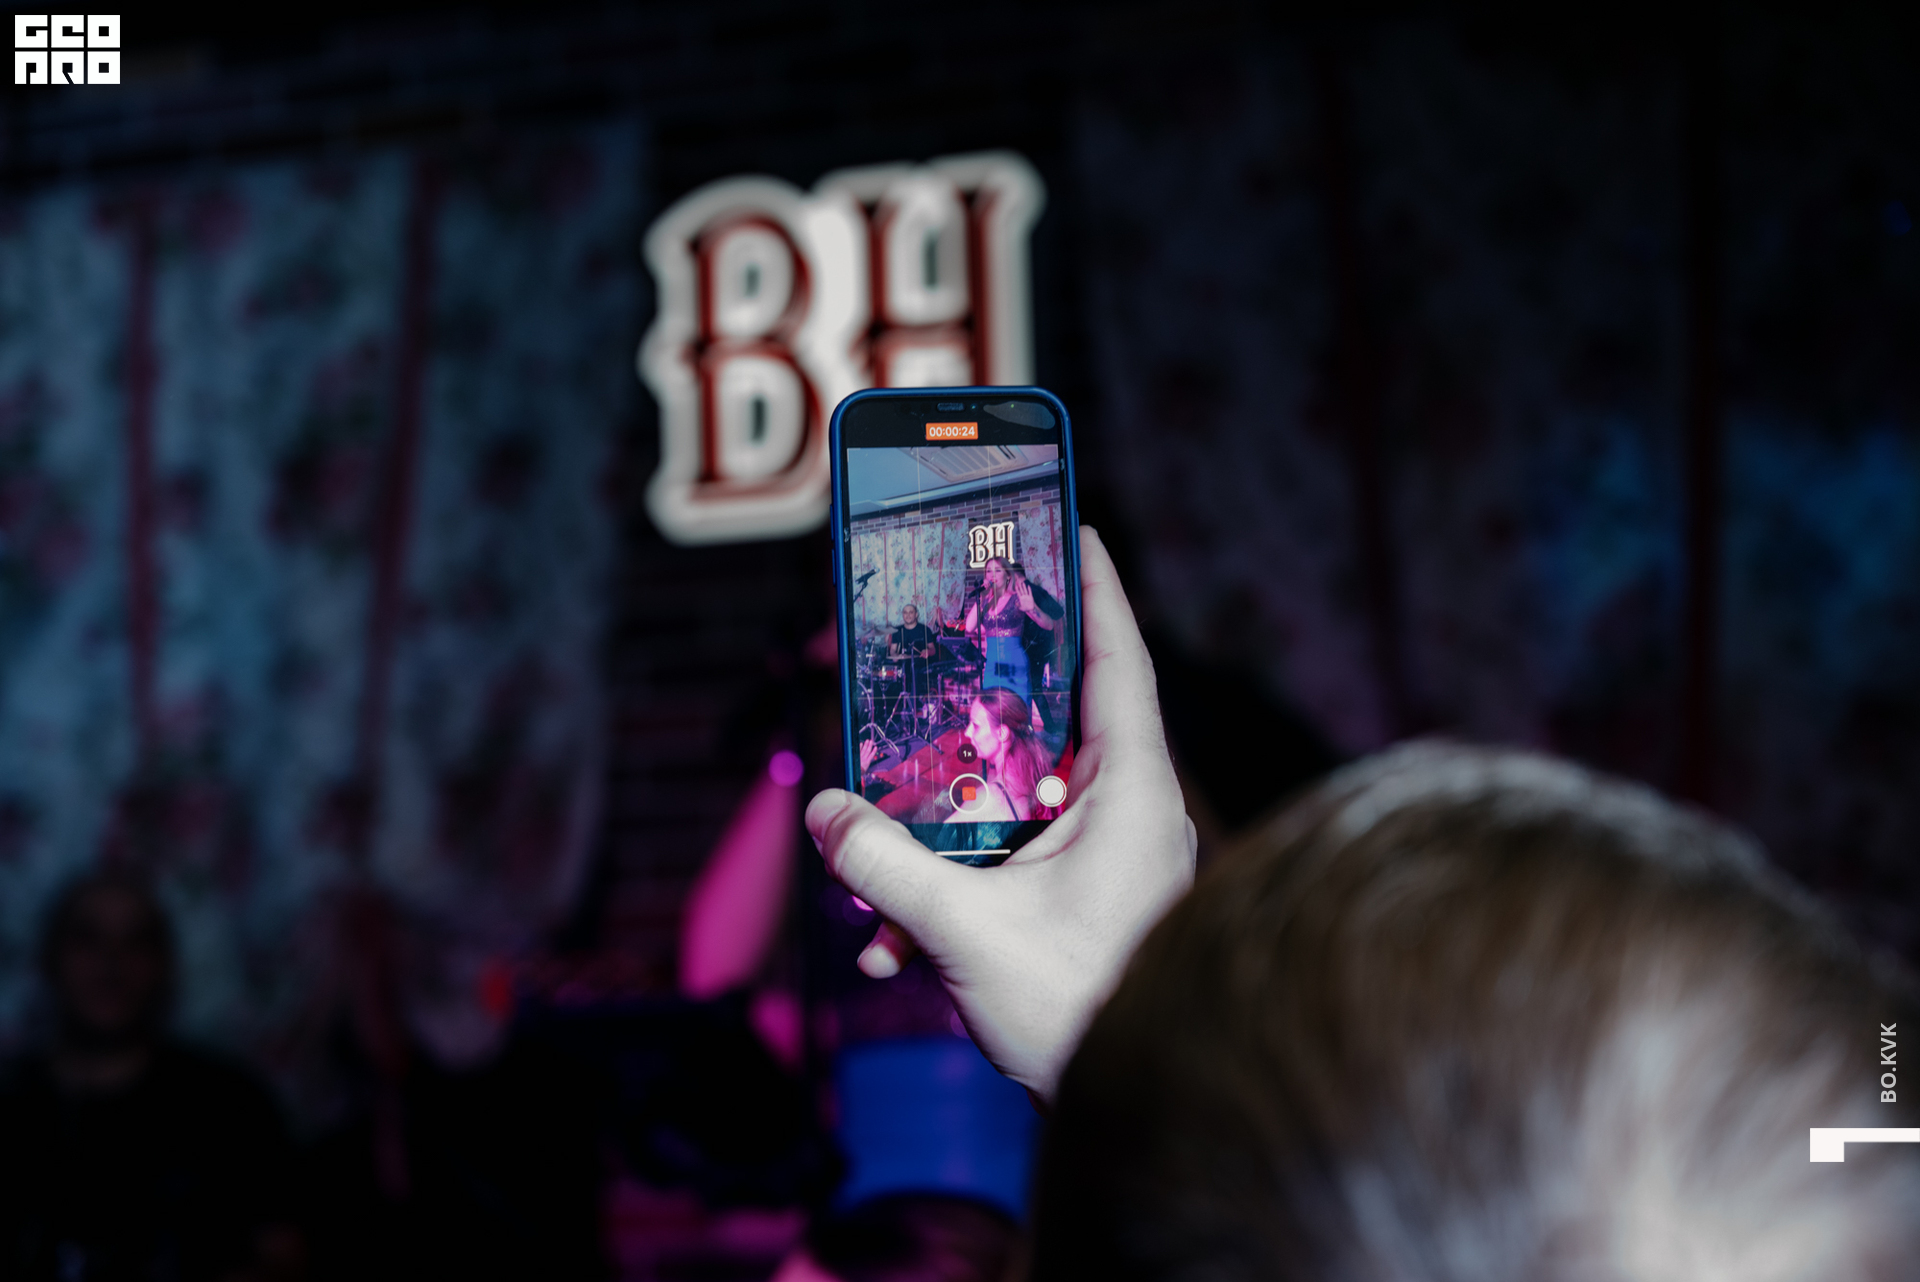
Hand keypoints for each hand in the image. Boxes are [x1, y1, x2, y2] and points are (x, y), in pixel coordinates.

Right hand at [806, 528, 1195, 1101]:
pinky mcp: (1083, 899)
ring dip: (953, 812)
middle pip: (1061, 716)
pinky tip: (896, 940)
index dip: (1097, 589)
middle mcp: (1129, 812)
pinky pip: (1012, 860)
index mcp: (1132, 793)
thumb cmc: (1085, 1014)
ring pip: (1023, 797)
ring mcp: (1107, 857)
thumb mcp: (970, 933)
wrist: (1135, 1108)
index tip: (1076, 527)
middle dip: (995, 693)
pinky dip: (956, 882)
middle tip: (949, 642)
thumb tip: (823, 813)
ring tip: (890, 815)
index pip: (1119, 661)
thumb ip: (889, 867)